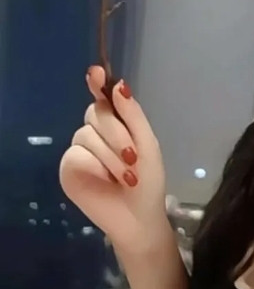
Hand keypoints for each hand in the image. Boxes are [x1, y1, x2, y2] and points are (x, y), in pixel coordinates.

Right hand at [59, 65, 167, 254]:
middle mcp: (97, 131)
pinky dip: (96, 165)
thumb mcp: (147, 144)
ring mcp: (81, 148)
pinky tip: (107, 180)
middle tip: (133, 156)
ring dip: (111, 155)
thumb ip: (132, 115)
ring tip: (127, 175)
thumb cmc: (148, 179)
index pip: (104, 97)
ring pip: (88, 134)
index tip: (97, 72)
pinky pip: (77, 154)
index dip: (98, 83)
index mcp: (119, 122)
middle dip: (118, 133)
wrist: (139, 215)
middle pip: (97, 113)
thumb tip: (118, 85)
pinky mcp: (70, 167)